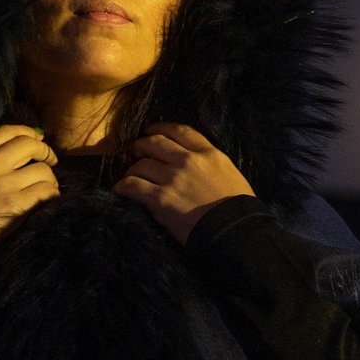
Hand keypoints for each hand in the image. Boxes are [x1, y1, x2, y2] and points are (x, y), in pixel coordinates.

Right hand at [0, 125, 59, 253]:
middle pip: (30, 144)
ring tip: (47, 185)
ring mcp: (4, 184)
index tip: (37, 138)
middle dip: (45, 151)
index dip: (28, 132)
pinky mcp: (14, 205)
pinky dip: (50, 194)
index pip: (8, 131)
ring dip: (49, 177)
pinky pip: (44, 192)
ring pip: (42, 170)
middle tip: (50, 160)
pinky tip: (48, 199)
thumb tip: (8, 157)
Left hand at [113, 122, 254, 244]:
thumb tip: (197, 164)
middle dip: (142, 145)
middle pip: (155, 143)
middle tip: (136, 151)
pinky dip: (124, 186)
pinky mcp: (160, 198)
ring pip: (141, 164)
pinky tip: (121, 189)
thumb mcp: (230, 173)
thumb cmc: (238, 208)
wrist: (235, 232)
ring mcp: (173, 178)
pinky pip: (133, 186)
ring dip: (132, 169)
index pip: (180, 131)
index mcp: (208, 153)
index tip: (151, 130)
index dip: (161, 128)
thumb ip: (210, 164)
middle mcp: (188, 161)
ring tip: (130, 175)